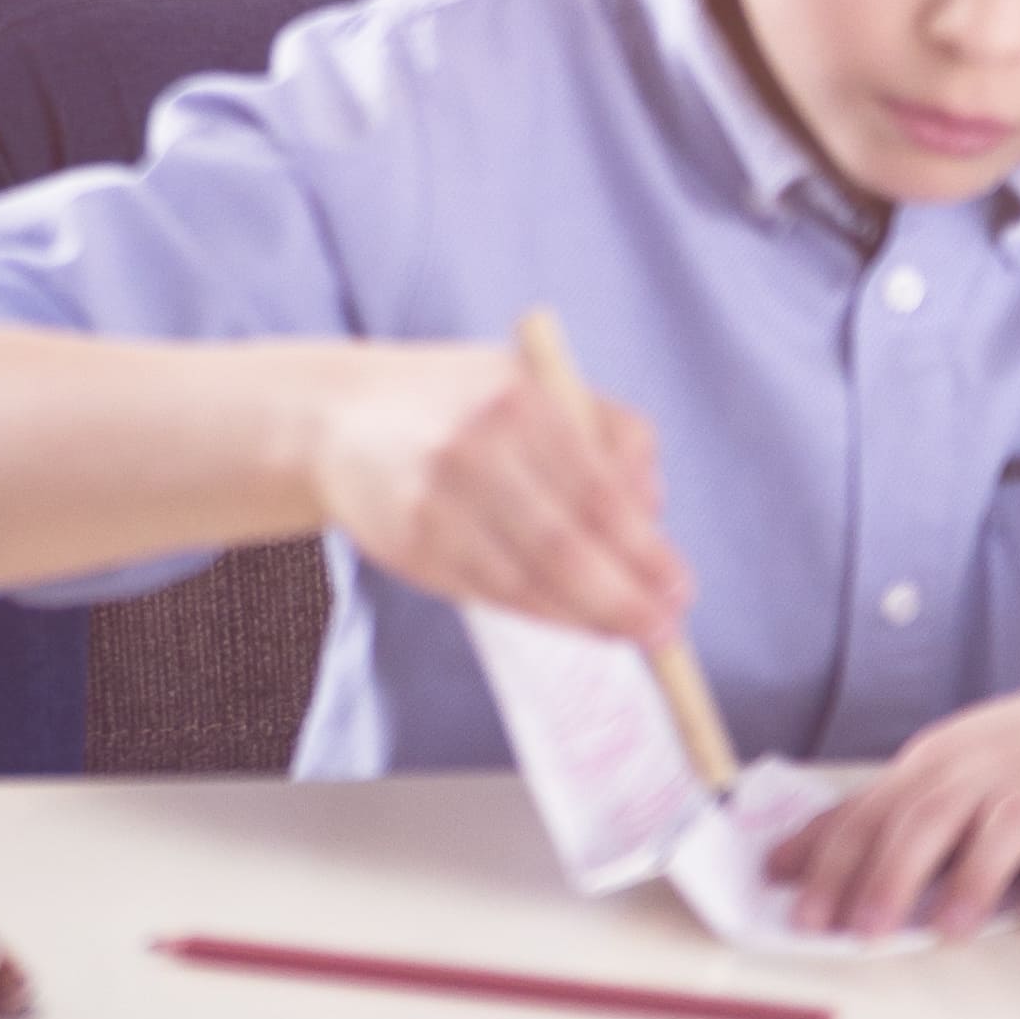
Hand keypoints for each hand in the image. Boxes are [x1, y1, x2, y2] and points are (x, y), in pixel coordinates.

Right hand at [297, 343, 689, 645]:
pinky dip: (542, 615)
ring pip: (529, 578)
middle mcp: (471, 447)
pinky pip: (490, 592)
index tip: (680, 587)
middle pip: (565, 545)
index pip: (598, 491)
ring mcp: (434, 499)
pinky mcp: (409, 542)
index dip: (645, 550)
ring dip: (589, 617)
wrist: (338, 417)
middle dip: (625, 597)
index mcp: (514, 398)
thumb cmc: (458, 402)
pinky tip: (574, 623)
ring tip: (633, 635)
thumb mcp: (531, 383)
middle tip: (665, 630)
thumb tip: (654, 511)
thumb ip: (607, 432)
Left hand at [768, 671, 1019, 940]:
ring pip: (1006, 827)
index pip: (872, 814)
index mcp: (937, 763)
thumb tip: (787, 866)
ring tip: (948, 931)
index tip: (802, 914)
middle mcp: (989, 769)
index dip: (834, 863)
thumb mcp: (940, 774)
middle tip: (861, 931)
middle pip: (929, 818)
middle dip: (889, 875)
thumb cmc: (1018, 760)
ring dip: (975, 878)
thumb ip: (874, 819)